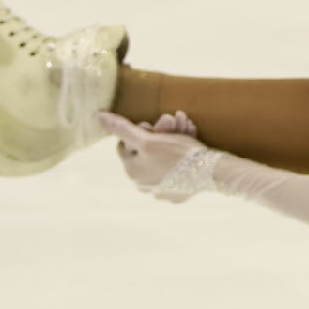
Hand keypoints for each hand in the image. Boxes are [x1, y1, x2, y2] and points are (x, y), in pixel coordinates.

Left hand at [95, 111, 214, 201]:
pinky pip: (176, 168)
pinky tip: (191, 139)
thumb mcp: (147, 139)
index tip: (153, 125)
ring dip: (173, 136)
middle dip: (159, 132)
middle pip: (146, 150)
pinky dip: (182, 153)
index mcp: (132, 171)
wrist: (210, 173)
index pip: (125, 144)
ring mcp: (161, 190)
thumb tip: (97, 117)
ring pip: (162, 156)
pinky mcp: (179, 192)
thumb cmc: (176, 155)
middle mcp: (142, 184)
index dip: (139, 130)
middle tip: (173, 118)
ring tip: (185, 123)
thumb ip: (121, 129)